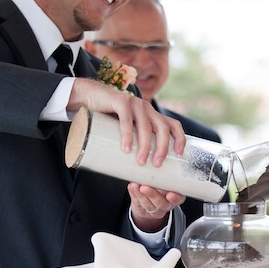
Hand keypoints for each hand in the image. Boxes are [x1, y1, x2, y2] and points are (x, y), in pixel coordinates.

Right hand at [69, 78, 185, 166]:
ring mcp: (134, 103)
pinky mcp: (120, 101)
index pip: (173, 124)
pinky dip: (127, 134)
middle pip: (162, 128)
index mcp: (151, 115)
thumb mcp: (126, 130)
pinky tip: (126, 147)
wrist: (88, 97)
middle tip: (157, 164)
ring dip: (145, 145)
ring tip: (141, 161)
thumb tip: (137, 170)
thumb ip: (133, 142)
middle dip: (162, 147)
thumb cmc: (107, 119)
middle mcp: (146, 108)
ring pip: (145, 126)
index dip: (180, 138)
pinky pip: (126, 119)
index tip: (180, 154)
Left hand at [128, 182, 184, 232]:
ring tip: (136, 186)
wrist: (151, 200)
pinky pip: (138, 203)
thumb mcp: (166, 183)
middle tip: (145, 187)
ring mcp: (155, 208)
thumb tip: (155, 172)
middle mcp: (166, 203)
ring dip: (141, 195)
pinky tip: (132, 187)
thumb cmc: (161, 187)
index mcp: (175, 196)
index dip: (175, 198)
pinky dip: (134, 194)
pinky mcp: (143, 209)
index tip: (170, 195)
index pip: (179, 198)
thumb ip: (162, 179)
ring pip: (149, 205)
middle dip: (152, 195)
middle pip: (162, 203)